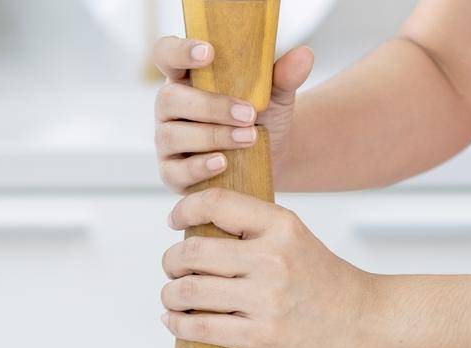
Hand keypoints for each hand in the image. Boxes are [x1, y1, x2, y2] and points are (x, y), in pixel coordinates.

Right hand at [153, 36, 313, 193]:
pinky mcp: (171, 172)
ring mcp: (167, 140)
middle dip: (210, 106)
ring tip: (249, 138)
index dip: (179, 51)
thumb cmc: (261, 118)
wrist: (269, 158)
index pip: (166, 54)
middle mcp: (170, 106)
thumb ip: (284, 76)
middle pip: (169, 98)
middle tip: (249, 114)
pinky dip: (199, 167)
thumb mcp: (276, 96)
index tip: (209, 53)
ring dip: (213, 136)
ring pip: (172, 135)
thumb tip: (304, 55)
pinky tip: (223, 163)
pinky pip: (174, 171)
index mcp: (186, 77)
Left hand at [161, 190, 374, 347]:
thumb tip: (188, 226)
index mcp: (280, 226)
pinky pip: (201, 329)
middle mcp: (273, 260)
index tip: (174, 222)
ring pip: (189, 292)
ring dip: (170, 294)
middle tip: (173, 269)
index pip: (215, 204)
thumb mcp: (291, 234)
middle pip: (192, 253)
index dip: (184, 210)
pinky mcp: (262, 336)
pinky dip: (177, 324)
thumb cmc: (316, 275)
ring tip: (173, 296)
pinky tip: (174, 319)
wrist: (356, 316)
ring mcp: (267, 300)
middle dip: (170, 262)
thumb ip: (248, 225)